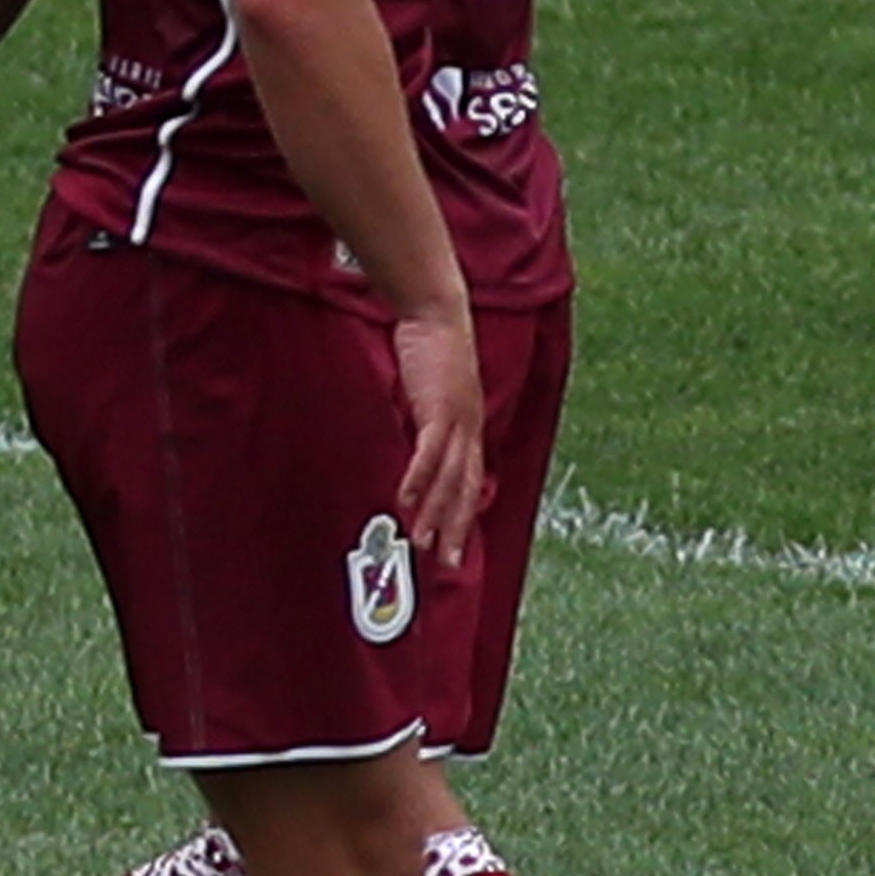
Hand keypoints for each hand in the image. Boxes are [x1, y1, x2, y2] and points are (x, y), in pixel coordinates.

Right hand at [386, 309, 489, 575]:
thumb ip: (424, 417)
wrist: (437, 313)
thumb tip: (410, 438)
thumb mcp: (430, 391)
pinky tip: (404, 500)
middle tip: (447, 562)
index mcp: (469, 427)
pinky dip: (418, 479)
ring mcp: (458, 421)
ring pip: (449, 479)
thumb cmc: (431, 347)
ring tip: (422, 541)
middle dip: (456, 528)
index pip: (469, 480)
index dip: (462, 513)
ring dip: (434, 512)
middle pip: (466, 489)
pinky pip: (428, 453)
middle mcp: (470, 429)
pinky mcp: (439, 409)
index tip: (453, 542)